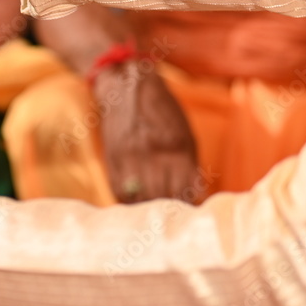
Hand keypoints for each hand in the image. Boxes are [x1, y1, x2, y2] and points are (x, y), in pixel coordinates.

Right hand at [94, 63, 201, 203]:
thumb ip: (189, 165)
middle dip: (170, 212)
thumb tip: (193, 196)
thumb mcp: (185, 134)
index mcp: (177, 148)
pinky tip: (137, 202)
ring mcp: (129, 158)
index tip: (190, 213)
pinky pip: (119, 191)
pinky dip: (129, 202)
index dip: (188, 206)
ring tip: (155, 213)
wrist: (126, 88)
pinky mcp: (111, 159)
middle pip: (162, 199)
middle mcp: (152, 154)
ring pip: (139, 199)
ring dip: (148, 209)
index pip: (185, 192)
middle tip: (173, 218)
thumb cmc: (162, 111)